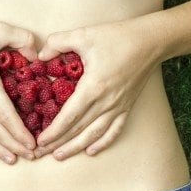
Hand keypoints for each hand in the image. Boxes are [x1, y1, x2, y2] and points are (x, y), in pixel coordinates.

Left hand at [33, 18, 160, 159]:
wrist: (150, 41)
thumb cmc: (117, 37)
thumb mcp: (83, 34)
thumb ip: (58, 42)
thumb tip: (40, 56)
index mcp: (93, 87)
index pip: (69, 116)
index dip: (53, 131)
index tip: (39, 140)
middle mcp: (106, 102)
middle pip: (78, 129)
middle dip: (58, 143)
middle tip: (40, 152)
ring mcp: (118, 106)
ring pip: (94, 134)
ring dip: (75, 147)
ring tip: (59, 156)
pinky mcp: (127, 106)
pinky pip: (114, 130)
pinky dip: (102, 143)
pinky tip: (91, 151)